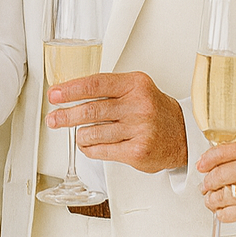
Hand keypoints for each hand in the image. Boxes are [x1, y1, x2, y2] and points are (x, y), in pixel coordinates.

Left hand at [47, 71, 187, 173]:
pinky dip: (89, 149)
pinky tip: (88, 145)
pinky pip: (101, 150)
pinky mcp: (137, 151)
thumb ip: (109, 89)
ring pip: (93, 132)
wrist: (182, 134)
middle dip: (66, 116)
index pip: (95, 84)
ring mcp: (139, 129)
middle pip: (91, 110)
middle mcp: (138, 105)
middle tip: (53, 119)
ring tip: (78, 134)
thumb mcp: (135, 90)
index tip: (54, 95)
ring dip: (80, 135)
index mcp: (135, 85)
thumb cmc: (154, 110)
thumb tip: (70, 93)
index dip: (71, 90)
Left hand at [195, 133, 235, 236]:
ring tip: (211, 202)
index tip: (201, 165)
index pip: (224, 148)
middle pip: (218, 171)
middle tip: (204, 187)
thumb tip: (227, 160)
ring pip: (222, 193)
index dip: (208, 159)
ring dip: (212, 200)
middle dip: (207, 182)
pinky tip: (223, 214)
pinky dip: (222, 214)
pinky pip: (230, 212)